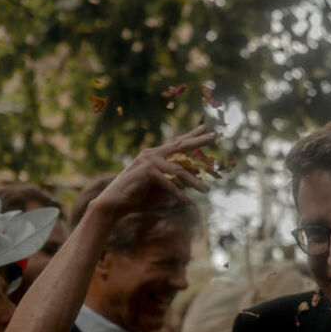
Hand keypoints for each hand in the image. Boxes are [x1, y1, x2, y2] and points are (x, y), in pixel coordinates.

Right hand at [89, 125, 219, 216]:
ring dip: (194, 182)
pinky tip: (188, 203)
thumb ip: (178, 179)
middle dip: (198, 141)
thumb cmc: (140, 196)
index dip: (191, 136)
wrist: (116, 203)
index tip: (205, 128)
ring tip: (207, 190)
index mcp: (156, 156)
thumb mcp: (164, 187)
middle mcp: (152, 154)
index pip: (177, 143)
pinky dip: (178, 194)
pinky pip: (169, 183)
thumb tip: (197, 172)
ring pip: (179, 170)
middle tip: (214, 135)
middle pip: (179, 145)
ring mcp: (149, 161)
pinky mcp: (147, 171)